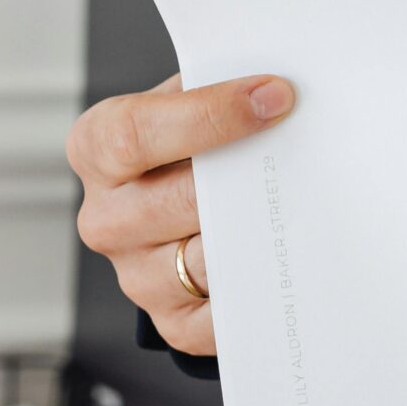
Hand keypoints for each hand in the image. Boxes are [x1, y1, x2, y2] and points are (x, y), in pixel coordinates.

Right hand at [67, 73, 293, 356]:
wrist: (183, 209)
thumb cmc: (191, 146)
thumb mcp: (189, 101)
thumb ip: (217, 85)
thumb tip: (279, 87)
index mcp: (98, 149)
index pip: (134, 133)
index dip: (209, 114)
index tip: (275, 96)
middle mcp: (106, 217)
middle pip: (175, 201)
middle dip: (246, 178)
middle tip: (305, 156)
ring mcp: (136, 275)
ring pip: (203, 260)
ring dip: (259, 236)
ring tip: (307, 207)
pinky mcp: (173, 320)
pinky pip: (220, 318)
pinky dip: (259, 292)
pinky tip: (293, 262)